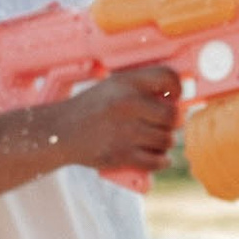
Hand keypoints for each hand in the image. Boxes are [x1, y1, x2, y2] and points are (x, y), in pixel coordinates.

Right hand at [43, 62, 183, 182]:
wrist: (60, 131)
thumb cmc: (91, 109)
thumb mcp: (113, 86)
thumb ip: (141, 88)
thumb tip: (175, 99)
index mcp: (127, 83)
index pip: (168, 76)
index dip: (177, 88)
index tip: (175, 97)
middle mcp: (128, 104)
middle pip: (172, 116)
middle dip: (171, 123)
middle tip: (163, 124)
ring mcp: (126, 131)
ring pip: (167, 140)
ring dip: (164, 143)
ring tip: (153, 140)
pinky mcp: (122, 154)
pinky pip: (157, 161)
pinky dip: (161, 161)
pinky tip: (159, 157)